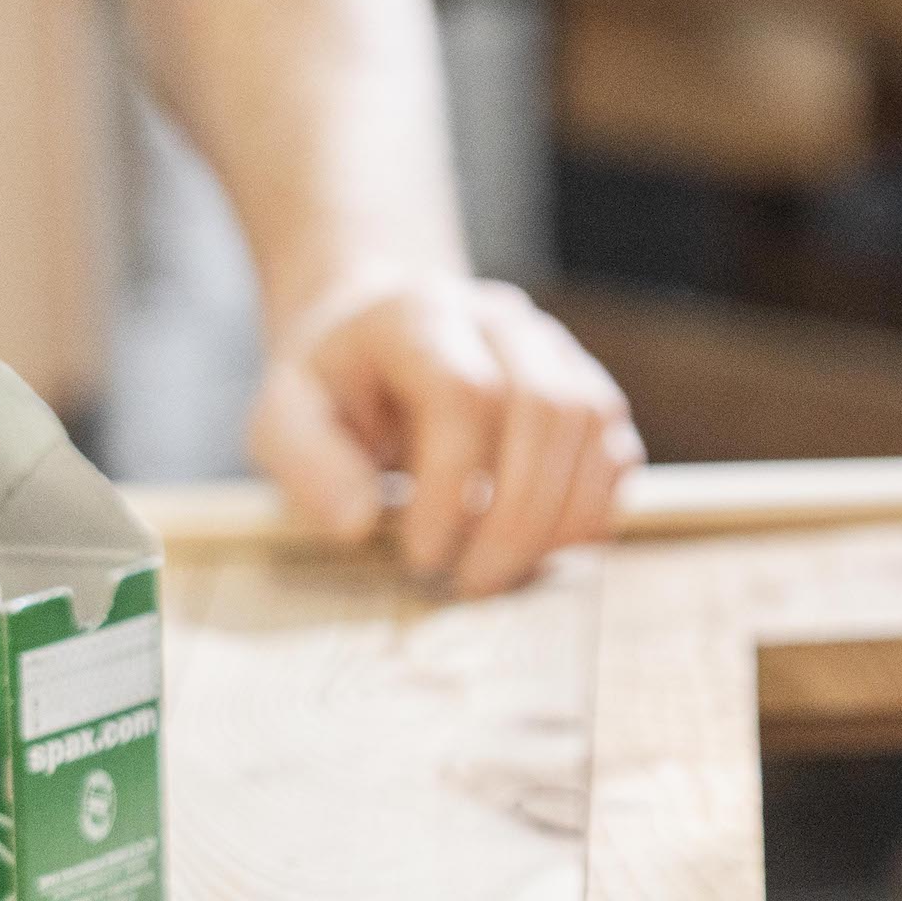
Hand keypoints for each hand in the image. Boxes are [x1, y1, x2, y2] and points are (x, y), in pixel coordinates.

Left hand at [249, 278, 640, 596]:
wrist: (376, 333)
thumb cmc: (333, 389)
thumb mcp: (282, 417)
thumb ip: (307, 465)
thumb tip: (359, 524)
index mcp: (421, 316)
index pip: (466, 392)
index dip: (452, 484)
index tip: (419, 555)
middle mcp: (502, 320)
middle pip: (545, 405)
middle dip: (514, 513)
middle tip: (469, 584)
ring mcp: (556, 349)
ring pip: (593, 423)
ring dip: (557, 517)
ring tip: (502, 574)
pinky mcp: (588, 388)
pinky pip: (619, 447)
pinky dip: (592, 509)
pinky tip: (543, 549)